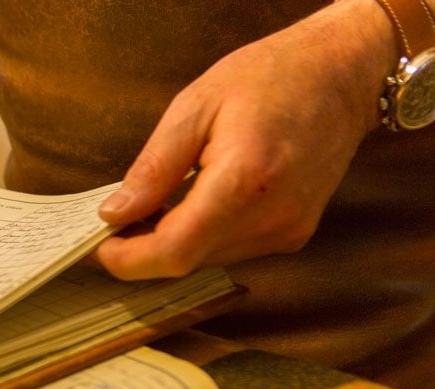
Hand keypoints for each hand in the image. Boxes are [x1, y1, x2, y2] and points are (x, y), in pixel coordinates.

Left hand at [93, 0, 396, 279]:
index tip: (97, 246)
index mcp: (244, 181)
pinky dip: (201, 236)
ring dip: (171, 243)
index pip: (175, 250)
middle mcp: (272, 217)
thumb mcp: (195, 107)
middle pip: (188, 261)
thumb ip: (154, 168)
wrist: (342, 75)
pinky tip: (187, 206)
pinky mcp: (294, 234)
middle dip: (142, 250)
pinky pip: (231, 250)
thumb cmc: (268, 77)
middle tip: (113, 222)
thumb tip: (114, 214)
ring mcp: (288, 231)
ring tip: (148, 208)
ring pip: (207, 259)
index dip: (129, 259)